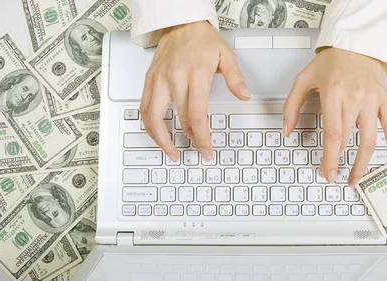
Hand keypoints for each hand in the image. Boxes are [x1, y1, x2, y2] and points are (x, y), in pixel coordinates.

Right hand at [140, 21, 249, 160]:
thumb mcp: (226, 54)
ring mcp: (159, 79)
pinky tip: (156, 134)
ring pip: (153, 117)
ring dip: (161, 138)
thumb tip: (243, 96)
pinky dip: (149, 125)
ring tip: (171, 151)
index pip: (197, 113)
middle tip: (196, 152)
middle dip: (188, 140)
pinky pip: (143, 107)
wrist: (180, 21)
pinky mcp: (149, 79)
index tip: (206, 148)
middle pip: (179, 118)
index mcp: (195, 73)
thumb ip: (235, 77)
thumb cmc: (202, 38)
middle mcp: (174, 77)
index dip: (201, 136)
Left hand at [283, 48, 386, 186]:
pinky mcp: (385, 102)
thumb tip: (286, 130)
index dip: (330, 157)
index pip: (333, 133)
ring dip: (363, 163)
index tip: (327, 173)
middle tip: (334, 176)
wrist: (357, 44)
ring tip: (356, 178)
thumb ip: (292, 105)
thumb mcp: (303, 79)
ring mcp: (372, 101)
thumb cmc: (331, 62)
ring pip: (370, 139)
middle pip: (349, 139)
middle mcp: (355, 98)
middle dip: (341, 162)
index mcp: (334, 94)